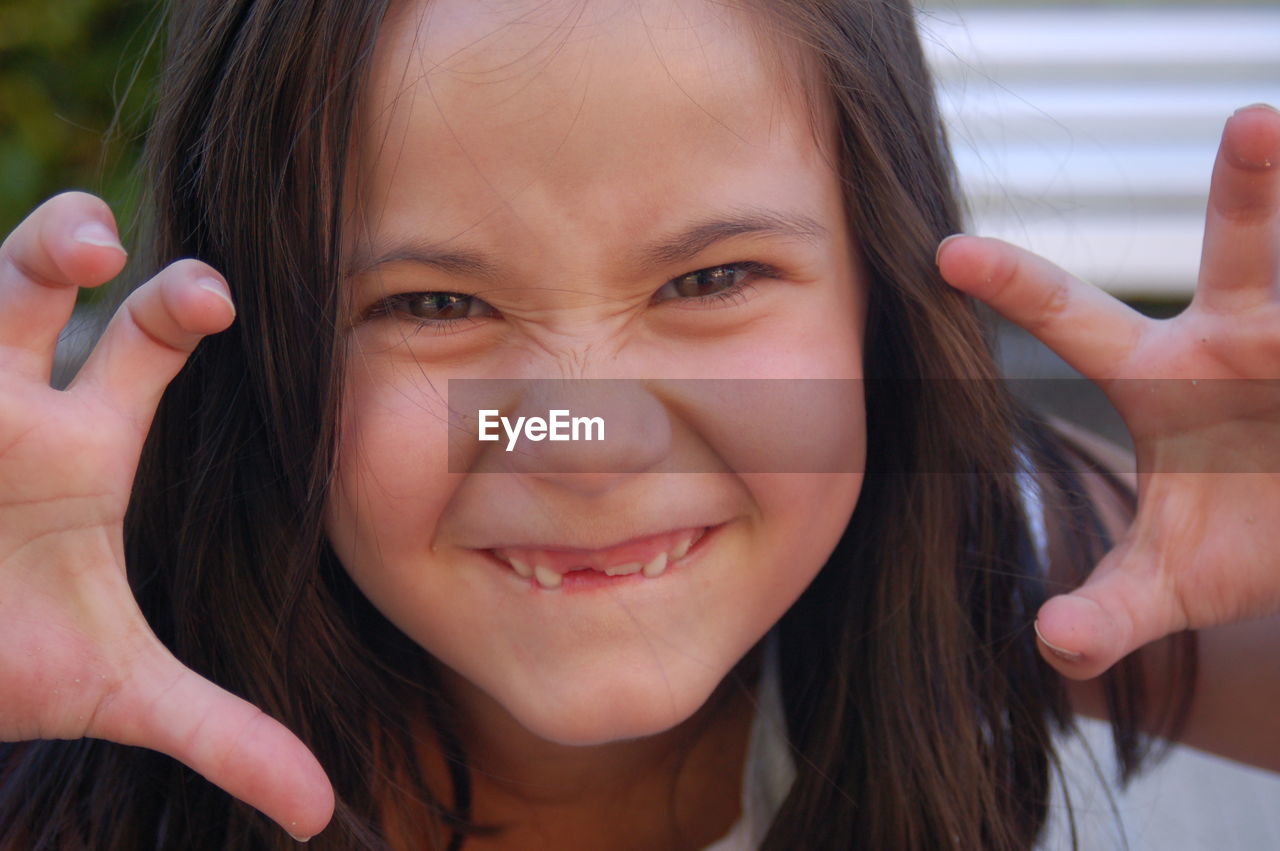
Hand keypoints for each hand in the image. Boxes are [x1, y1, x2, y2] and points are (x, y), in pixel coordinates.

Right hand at [0, 193, 332, 839]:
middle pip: (35, 286)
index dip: (180, 306)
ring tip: (64, 244)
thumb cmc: (10, 655)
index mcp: (85, 442)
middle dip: (62, 245)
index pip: (146, 343)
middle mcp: (7, 405)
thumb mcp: (117, 690)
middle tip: (101, 245)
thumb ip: (223, 733)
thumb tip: (319, 812)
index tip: (220, 297)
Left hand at [937, 103, 1279, 679]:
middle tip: (1254, 122)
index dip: (1013, 284)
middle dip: (1252, 185)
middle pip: (1244, 249)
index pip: (1073, 319)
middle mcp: (1242, 337)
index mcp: (1160, 377)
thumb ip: (1108, 610)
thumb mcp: (1169, 583)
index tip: (945, 249)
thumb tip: (1052, 645)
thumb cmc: (1238, 542)